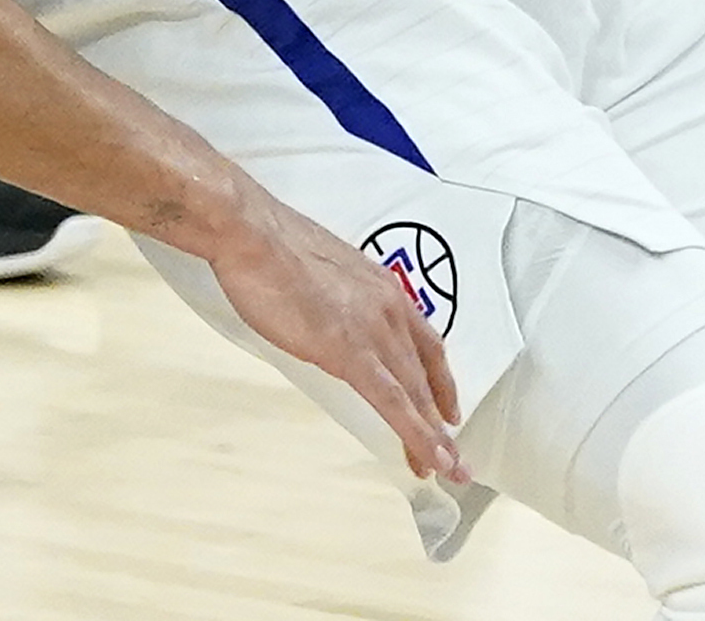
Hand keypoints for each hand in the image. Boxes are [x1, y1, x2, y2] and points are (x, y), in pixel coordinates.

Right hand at [208, 190, 466, 482]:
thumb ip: (337, 300)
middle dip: (439, 415)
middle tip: (452, 452)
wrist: (253, 236)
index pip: (423, 342)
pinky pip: (393, 403)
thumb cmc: (270, 249)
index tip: (444, 406)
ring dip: (434, 436)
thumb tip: (330, 317)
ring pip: (415, 393)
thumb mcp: (320, 274)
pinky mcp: (351, 352)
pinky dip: (415, 434)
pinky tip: (428, 458)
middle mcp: (389, 308)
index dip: (437, 378)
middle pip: (425, 373)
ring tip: (449, 468)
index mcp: (382, 287)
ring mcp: (373, 330)